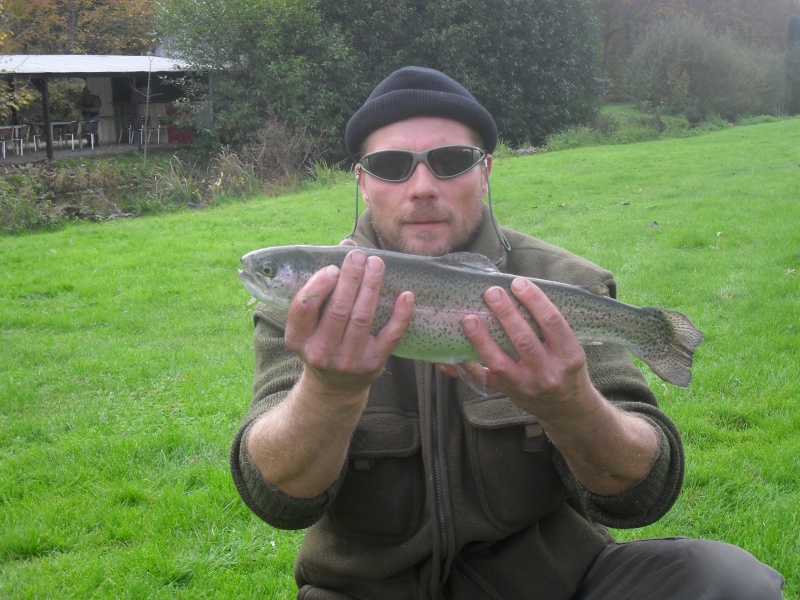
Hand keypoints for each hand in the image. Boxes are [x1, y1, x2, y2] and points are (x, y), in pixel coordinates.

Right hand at [284, 249, 414, 398]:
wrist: (335, 387)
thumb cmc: (322, 340)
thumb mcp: (312, 321)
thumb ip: (324, 284)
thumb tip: (345, 244)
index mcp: (298, 338)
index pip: (304, 307)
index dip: (320, 284)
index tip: (333, 267)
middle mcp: (320, 352)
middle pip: (339, 309)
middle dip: (351, 278)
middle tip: (359, 257)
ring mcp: (348, 360)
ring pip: (363, 318)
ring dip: (372, 287)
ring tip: (377, 264)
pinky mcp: (373, 365)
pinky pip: (390, 337)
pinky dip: (401, 315)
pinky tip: (406, 295)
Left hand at [458, 277, 594, 422]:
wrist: (567, 409)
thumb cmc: (567, 369)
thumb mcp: (570, 349)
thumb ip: (550, 328)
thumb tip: (518, 291)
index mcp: (569, 356)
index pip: (552, 323)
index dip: (535, 301)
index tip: (518, 283)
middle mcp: (549, 373)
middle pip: (524, 340)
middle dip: (506, 314)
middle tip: (491, 293)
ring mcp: (527, 385)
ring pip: (500, 362)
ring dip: (482, 339)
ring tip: (469, 319)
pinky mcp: (509, 392)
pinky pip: (483, 379)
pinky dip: (464, 368)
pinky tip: (446, 358)